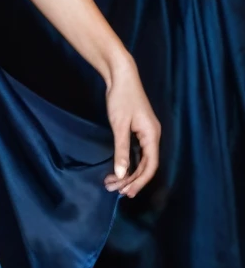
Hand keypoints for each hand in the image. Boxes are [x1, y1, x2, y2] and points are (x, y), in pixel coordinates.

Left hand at [104, 55, 159, 197]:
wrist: (121, 75)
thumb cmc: (121, 98)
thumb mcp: (119, 125)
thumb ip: (121, 150)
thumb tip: (121, 174)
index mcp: (152, 135)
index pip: (151, 165)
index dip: (140, 181)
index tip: (127, 192)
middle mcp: (153, 136)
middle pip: (146, 165)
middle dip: (131, 180)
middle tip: (115, 190)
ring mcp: (146, 133)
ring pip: (141, 160)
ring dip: (128, 173)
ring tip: (113, 184)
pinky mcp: (138, 130)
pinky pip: (137, 152)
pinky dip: (127, 162)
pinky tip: (118, 171)